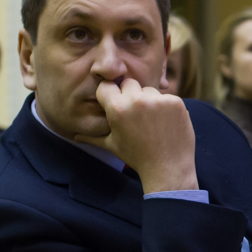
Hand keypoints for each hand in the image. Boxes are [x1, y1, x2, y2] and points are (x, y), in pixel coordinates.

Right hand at [76, 79, 197, 193]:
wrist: (168, 168)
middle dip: (130, 94)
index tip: (115, 102)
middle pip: (128, 83)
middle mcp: (136, 100)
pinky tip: (166, 122)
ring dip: (149, 100)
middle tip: (136, 113)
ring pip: (149, 90)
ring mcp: (158, 100)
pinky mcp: (176, 102)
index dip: (110, 93)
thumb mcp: (112, 146)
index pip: (106, 86)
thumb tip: (75, 137)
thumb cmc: (137, 157)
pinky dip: (166, 107)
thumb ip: (92, 136)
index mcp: (117, 108)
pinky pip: (167, 97)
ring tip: (152, 121)